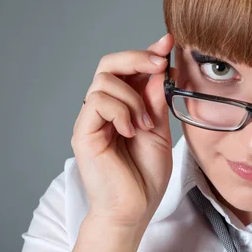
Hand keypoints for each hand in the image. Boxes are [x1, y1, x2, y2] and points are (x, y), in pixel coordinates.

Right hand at [71, 33, 175, 228]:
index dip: (147, 52)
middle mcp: (105, 109)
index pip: (129, 70)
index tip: (168, 42)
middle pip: (110, 64)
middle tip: (159, 63)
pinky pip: (97, 102)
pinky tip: (132, 131)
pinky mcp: (83, 132)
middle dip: (136, 58)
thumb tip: (161, 68)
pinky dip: (121, 111)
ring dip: (133, 98)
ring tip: (145, 124)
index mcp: (124, 107)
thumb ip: (156, 101)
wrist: (134, 210)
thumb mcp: (160, 131)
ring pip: (104, 81)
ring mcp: (92, 120)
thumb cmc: (146, 176)